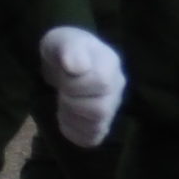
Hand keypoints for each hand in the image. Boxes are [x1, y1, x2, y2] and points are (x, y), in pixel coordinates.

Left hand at [40, 26, 124, 147]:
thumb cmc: (65, 48)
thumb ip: (71, 49)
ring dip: (71, 117)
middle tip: (62, 89)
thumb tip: (77, 67)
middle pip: (100, 110)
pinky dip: (73, 132)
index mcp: (110, 65)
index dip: (76, 83)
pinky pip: (91, 138)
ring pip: (97, 127)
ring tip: (62, 102)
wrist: (64, 59)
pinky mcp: (100, 123)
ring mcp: (110, 107)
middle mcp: (116, 88)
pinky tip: (64, 117)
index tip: (64, 74)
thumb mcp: (63, 40)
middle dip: (72, 102)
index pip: (101, 83)